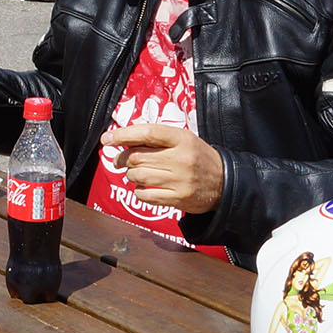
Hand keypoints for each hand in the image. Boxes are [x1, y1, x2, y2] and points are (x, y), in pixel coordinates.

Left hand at [100, 122, 223, 213]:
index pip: (146, 133)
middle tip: (118, 160)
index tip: (106, 139)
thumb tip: (123, 140)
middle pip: (136, 156)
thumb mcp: (184, 140)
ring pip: (137, 175)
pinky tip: (143, 188)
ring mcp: (179, 180)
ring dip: (130, 175)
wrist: (225, 183)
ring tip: (135, 174)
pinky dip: (138, 191)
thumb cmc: (198, 158)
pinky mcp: (177, 198)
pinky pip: (144, 195)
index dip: (123, 135)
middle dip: (121, 158)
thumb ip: (157, 139)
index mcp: (181, 138)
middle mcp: (180, 158)